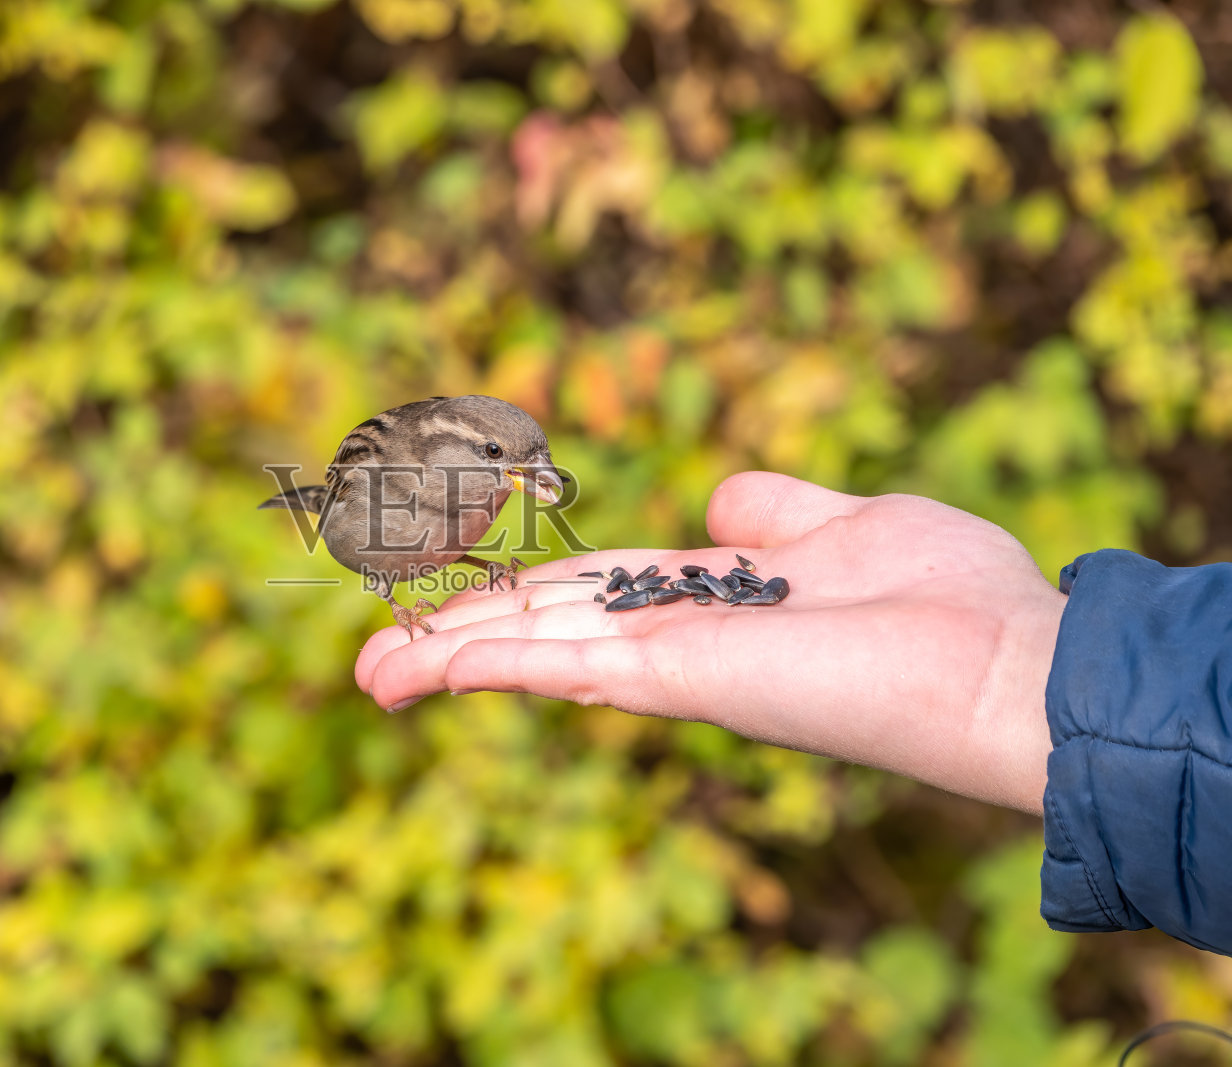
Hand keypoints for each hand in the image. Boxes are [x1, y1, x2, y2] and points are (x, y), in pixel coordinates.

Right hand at [355, 472, 1066, 814]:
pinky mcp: (677, 676)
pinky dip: (490, 667)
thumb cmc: (952, 598)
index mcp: (712, 599)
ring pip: (535, 653)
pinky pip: (564, 667)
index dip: (518, 595)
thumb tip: (722, 496)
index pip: (590, 594)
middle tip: (371, 661)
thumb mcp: (852, 522)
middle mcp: (680, 635)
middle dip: (458, 639)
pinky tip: (424, 665)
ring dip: (447, 661)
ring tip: (369, 673)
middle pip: (544, 629)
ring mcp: (673, 660)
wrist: (1006, 666)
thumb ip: (778, 507)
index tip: (452, 599)